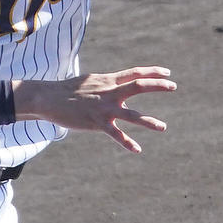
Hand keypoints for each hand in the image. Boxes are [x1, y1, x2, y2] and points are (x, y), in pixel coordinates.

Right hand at [12, 67, 175, 152]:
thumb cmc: (69, 91)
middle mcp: (109, 92)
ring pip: (131, 115)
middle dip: (157, 85)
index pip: (135, 73)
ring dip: (149, 121)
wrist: (49, 98)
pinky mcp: (97, 123)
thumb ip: (108, 85)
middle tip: (173, 86)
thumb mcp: (91, 82)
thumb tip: (119, 89)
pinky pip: (115, 134)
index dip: (152, 72)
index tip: (168, 73)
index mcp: (108, 81)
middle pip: (138, 86)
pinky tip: (137, 149)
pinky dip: (127, 143)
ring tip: (163, 127)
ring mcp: (104, 108)